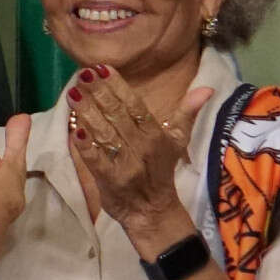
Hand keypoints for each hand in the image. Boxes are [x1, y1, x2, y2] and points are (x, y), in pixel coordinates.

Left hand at [61, 65, 193, 251]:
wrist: (153, 212)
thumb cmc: (161, 171)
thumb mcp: (177, 141)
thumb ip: (187, 113)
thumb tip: (206, 88)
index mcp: (156, 134)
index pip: (135, 105)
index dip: (119, 86)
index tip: (102, 68)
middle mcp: (142, 146)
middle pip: (117, 115)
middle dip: (99, 93)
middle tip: (83, 74)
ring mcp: (125, 164)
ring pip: (105, 133)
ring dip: (88, 112)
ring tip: (73, 93)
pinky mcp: (111, 180)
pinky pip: (96, 160)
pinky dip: (85, 146)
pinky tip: (73, 130)